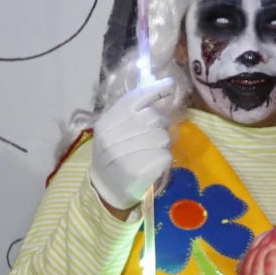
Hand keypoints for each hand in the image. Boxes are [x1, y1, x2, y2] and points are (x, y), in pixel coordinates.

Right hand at [89, 79, 173, 212]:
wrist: (106, 191)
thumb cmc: (115, 155)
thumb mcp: (115, 130)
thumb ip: (132, 109)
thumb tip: (161, 83)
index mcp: (106, 124)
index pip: (134, 99)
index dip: (155, 90)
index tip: (169, 84)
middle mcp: (113, 138)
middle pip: (154, 118)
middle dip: (160, 124)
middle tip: (151, 135)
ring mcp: (126, 156)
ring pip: (163, 137)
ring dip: (162, 144)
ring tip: (148, 152)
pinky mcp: (140, 172)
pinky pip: (165, 156)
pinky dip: (163, 160)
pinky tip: (151, 165)